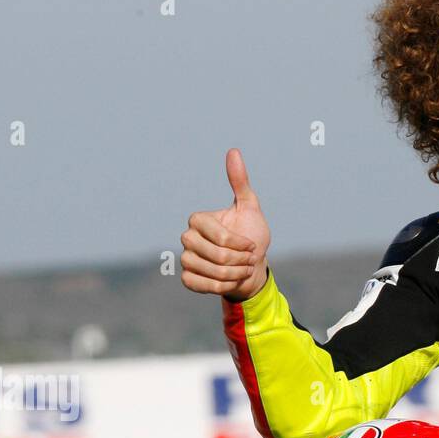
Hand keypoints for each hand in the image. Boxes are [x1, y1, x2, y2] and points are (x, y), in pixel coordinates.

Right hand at [181, 148, 271, 299]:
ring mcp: (186, 258)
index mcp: (198, 219)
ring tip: (242, 269)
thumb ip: (240, 182)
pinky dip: (221, 286)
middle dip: (240, 261)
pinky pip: (201, 285)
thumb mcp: (249, 208)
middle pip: (217, 256)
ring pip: (211, 272)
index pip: (220, 237)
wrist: (252, 268)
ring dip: (234, 275)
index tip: (251, 245)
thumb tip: (233, 151)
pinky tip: (230, 281)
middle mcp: (187, 237)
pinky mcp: (188, 278)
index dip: (241, 245)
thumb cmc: (251, 236)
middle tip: (248, 259)